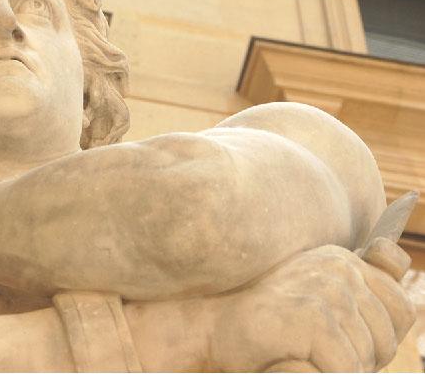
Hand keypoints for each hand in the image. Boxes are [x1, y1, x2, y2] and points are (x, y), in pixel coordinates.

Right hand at [207, 243, 414, 371]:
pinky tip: (291, 358)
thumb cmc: (265, 321)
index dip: (381, 340)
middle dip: (360, 361)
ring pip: (366, 355)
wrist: (212, 327)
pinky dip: (323, 373)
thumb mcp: (315, 296)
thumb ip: (358, 281)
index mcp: (341, 260)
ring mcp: (326, 289)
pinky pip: (344, 366)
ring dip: (338, 369)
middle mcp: (338, 268)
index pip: (400, 308)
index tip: (343, 345)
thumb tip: (391, 252)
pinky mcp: (311, 315)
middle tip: (314, 355)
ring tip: (299, 354)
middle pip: (387, 337)